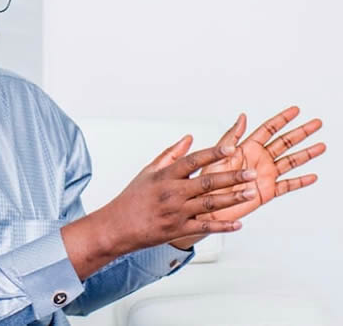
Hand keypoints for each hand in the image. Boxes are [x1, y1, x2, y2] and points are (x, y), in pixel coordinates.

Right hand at [62, 136, 258, 279]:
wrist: (117, 226)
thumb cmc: (133, 198)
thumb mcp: (148, 172)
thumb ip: (171, 154)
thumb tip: (189, 138)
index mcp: (165, 176)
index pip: (192, 161)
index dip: (212, 154)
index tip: (230, 149)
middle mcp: (172, 193)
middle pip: (206, 183)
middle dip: (231, 178)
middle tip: (251, 173)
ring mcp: (176, 213)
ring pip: (209, 204)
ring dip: (232, 199)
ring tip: (251, 193)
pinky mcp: (178, 230)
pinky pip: (204, 228)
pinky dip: (222, 227)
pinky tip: (238, 224)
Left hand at [170, 107, 324, 249]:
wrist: (205, 206)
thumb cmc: (206, 181)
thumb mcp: (217, 155)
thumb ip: (231, 137)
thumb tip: (242, 117)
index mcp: (246, 148)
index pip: (268, 130)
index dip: (282, 119)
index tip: (295, 110)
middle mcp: (258, 159)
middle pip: (284, 142)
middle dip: (301, 133)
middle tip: (317, 123)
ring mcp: (264, 175)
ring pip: (290, 161)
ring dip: (306, 154)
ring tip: (321, 146)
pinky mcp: (266, 192)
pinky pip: (287, 186)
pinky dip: (300, 181)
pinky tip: (312, 176)